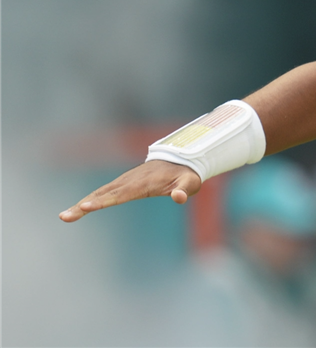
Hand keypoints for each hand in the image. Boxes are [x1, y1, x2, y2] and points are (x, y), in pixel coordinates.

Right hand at [59, 160, 201, 221]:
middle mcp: (129, 181)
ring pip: (99, 193)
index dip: (103, 201)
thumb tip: (179, 197)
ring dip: (82, 204)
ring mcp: (124, 181)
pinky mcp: (122, 183)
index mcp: (143, 183)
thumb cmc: (185, 174)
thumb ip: (184, 190)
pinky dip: (89, 200)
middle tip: (65, 217)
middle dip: (84, 205)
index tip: (86, 207)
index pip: (120, 194)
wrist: (180, 159)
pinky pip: (103, 192)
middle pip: (103, 195)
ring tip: (64, 216)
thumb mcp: (190, 182)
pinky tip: (77, 210)